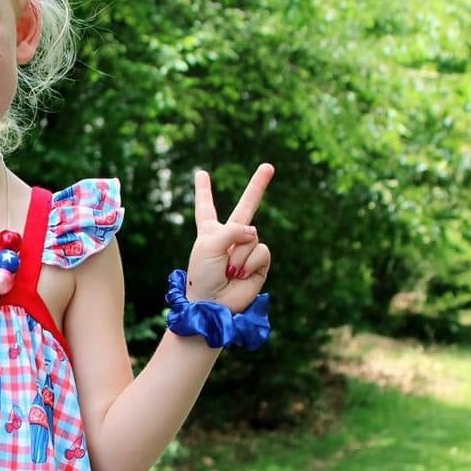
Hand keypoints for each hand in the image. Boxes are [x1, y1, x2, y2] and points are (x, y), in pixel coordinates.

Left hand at [187, 163, 273, 311]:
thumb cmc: (203, 275)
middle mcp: (229, 237)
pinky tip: (240, 274)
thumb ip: (233, 229)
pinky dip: (249, 262)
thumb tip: (255, 233)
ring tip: (228, 269)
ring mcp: (246, 249)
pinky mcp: (259, 263)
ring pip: (253, 235)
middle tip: (268, 166)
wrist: (212, 304)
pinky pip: (262, 250)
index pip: (206, 206)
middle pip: (247, 206)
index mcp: (210, 231)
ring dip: (239, 254)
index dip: (203, 190)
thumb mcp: (209, 244)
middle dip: (257, 186)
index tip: (201, 173)